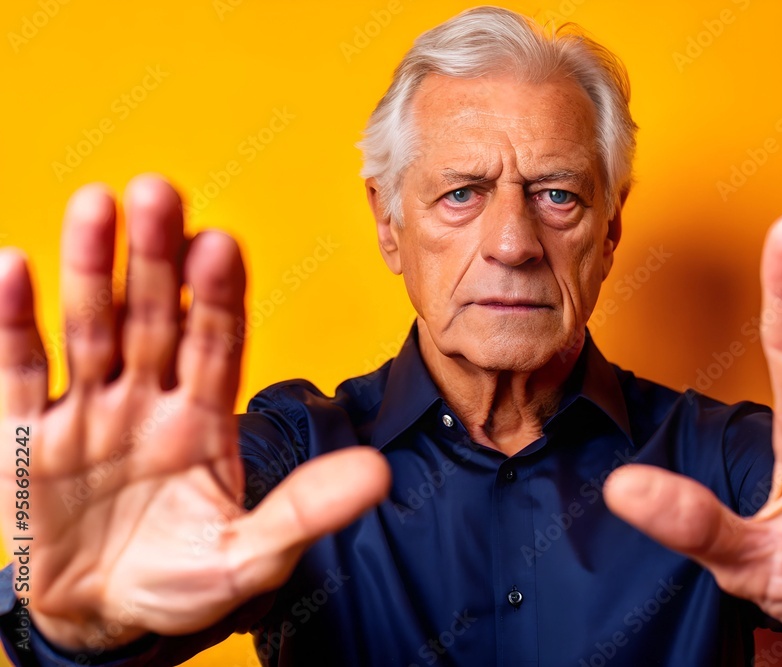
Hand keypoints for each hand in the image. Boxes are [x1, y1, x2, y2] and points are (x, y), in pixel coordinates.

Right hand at [0, 177, 389, 650]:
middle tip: (160, 191)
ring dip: (89, 268)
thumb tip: (378, 473)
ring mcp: (90, 411)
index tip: (221, 243)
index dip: (218, 295)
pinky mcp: (28, 436)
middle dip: (155, 257)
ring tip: (95, 204)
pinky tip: (13, 267)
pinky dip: (13, 323)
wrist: (103, 620)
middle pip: (155, 316)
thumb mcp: (250, 556)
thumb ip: (306, 510)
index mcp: (206, 418)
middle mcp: (150, 399)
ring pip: (90, 327)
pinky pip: (20, 372)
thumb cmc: (182, 582)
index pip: (218, 342)